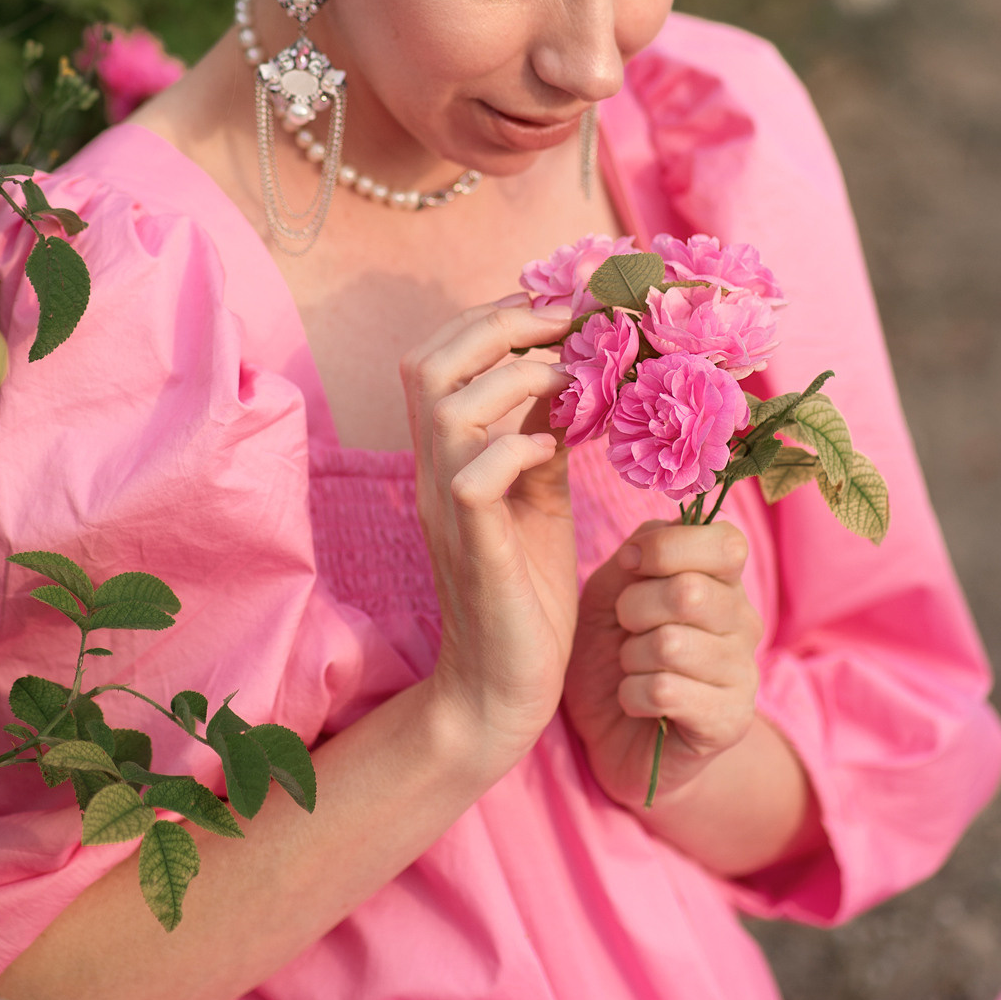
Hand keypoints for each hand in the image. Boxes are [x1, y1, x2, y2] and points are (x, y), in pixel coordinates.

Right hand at [404, 299, 578, 766]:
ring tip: (567, 383)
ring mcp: (448, 511)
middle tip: (565, 327)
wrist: (502, 690)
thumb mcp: (539, 499)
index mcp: (448, 457)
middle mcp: (435, 474)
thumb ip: (541, 439)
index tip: (557, 309)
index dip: (492, 318)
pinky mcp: (475, 552)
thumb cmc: (525, 594)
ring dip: (514, 378)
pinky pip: (472, 478)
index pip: (439, 356)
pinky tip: (549, 451)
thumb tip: (571, 379)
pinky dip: (513, 449)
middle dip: (498, 326)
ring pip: (447, 408)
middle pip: (429, 362)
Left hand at [563, 517, 763, 813]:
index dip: (667, 548)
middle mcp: (744, 623)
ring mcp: (743, 674)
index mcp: (722, 582)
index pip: (726, 543)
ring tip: (633, 668)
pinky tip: (637, 702)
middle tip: (626, 629)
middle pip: (691, 592)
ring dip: (632, 657)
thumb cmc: (608, 657)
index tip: (629, 566)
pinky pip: (667, 691)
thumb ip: (634, 557)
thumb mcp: (607, 594)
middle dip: (634, 607)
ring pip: (673, 645)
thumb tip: (648, 543)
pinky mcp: (730, 721)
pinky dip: (633, 694)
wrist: (609, 736)